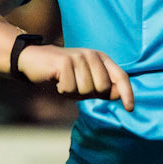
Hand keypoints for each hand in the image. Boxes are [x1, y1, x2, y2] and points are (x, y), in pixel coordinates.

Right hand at [19, 43, 134, 110]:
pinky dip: (62, 90)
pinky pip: (70, 88)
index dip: (127, 93)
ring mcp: (79, 57)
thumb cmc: (61, 74)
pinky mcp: (65, 62)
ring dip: (73, 93)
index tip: (130, 108)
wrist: (32, 60)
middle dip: (88, 94)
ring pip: (86, 90)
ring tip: (64, 82)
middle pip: (103, 88)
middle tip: (74, 86)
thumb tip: (119, 95)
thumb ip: (102, 88)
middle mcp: (92, 55)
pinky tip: (56, 81)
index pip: (121, 76)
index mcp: (101, 59)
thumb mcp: (84, 82)